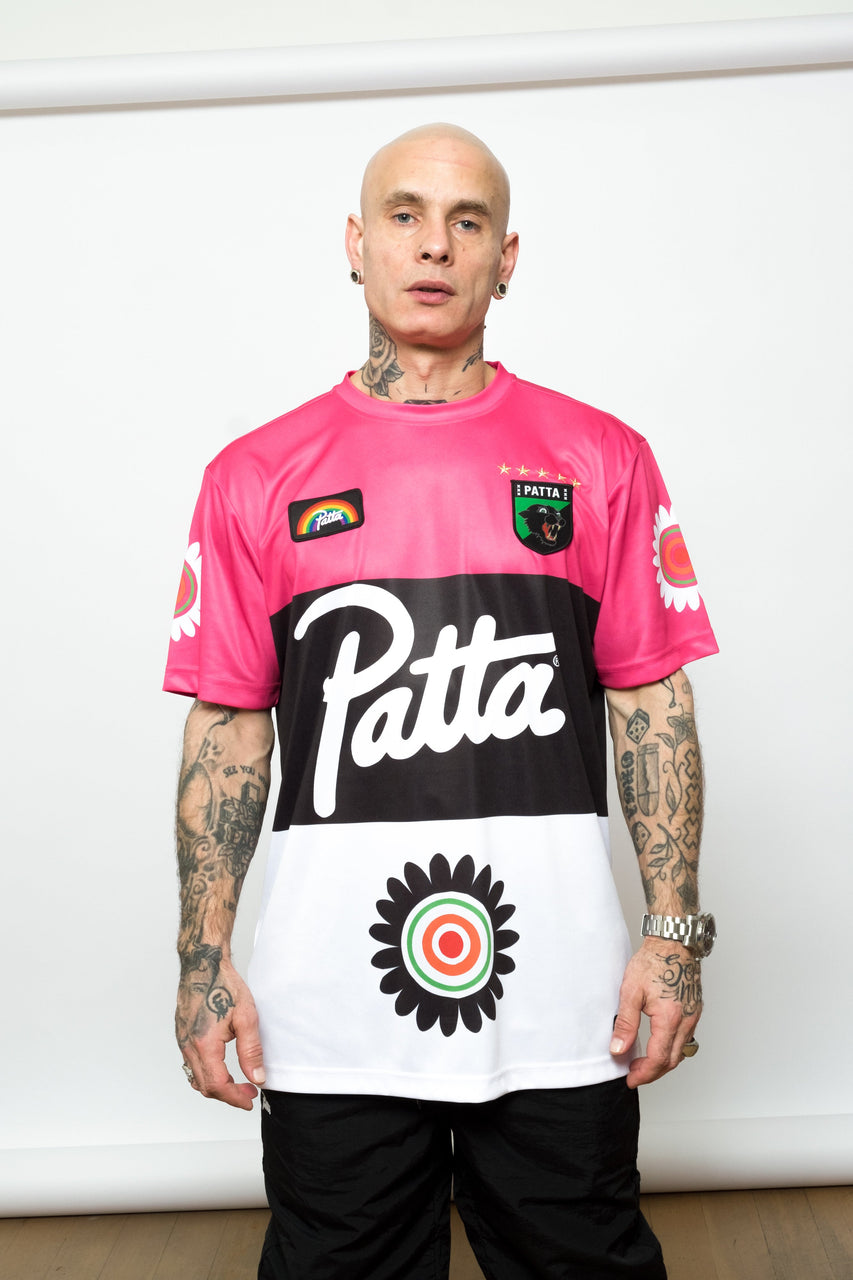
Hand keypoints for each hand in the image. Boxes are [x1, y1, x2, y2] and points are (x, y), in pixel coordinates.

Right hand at [175, 955, 265, 1109]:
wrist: (203, 964)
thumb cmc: (224, 985)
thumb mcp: (246, 1017)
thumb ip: (251, 1051)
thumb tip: (257, 1078)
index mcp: (204, 1044)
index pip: (218, 1085)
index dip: (235, 1098)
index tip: (249, 1100)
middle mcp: (189, 1046)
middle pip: (205, 1086)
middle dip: (228, 1095)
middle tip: (248, 1092)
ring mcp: (182, 1041)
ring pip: (196, 1078)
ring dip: (216, 1086)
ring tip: (237, 1082)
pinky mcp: (182, 1035)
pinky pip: (191, 1065)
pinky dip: (206, 1073)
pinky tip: (221, 1067)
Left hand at [609, 941, 701, 1087]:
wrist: (673, 942)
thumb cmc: (653, 961)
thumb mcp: (630, 992)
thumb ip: (624, 1023)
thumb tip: (618, 1049)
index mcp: (670, 1018)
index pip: (659, 1059)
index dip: (643, 1073)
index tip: (630, 1078)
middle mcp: (687, 1020)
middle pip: (672, 1060)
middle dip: (653, 1072)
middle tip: (634, 1074)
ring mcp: (693, 1016)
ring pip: (681, 1051)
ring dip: (663, 1062)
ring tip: (643, 1062)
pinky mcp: (695, 1010)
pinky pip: (686, 1038)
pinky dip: (672, 1047)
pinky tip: (658, 1043)